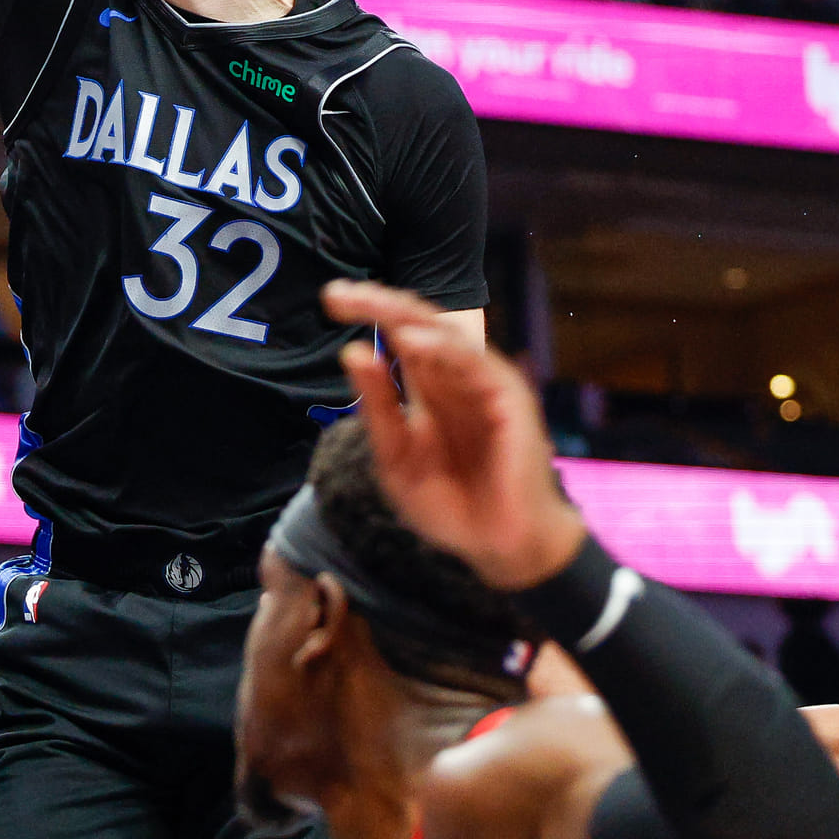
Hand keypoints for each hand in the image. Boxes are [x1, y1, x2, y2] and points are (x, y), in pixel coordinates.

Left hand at [324, 282, 585, 591]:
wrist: (496, 545)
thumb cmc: (450, 503)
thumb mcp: (396, 456)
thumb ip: (378, 406)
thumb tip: (350, 351)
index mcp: (430, 387)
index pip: (398, 337)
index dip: (368, 313)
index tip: (330, 298)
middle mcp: (456, 377)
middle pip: (416, 325)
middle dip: (378, 304)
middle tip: (336, 294)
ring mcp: (483, 384)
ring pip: (443, 334)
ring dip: (404, 316)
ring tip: (367, 302)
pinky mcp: (508, 399)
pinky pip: (474, 363)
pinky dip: (442, 348)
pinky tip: (409, 340)